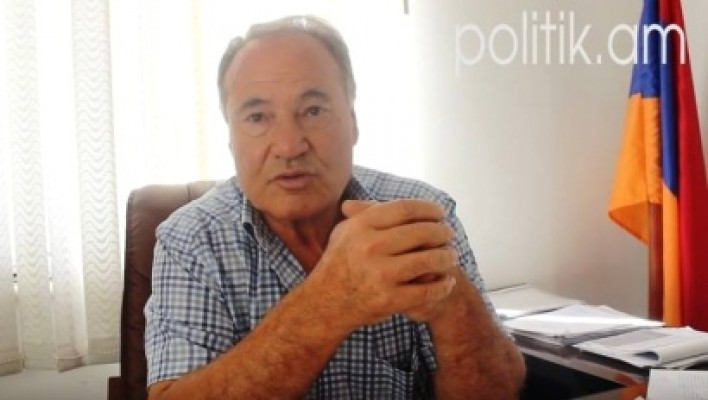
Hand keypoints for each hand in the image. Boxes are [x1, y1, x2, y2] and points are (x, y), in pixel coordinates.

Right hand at [307, 199, 458, 329]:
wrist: (324, 304)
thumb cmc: (338, 263)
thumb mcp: (344, 232)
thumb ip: (366, 214)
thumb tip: (387, 198)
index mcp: (362, 226)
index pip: (406, 209)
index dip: (429, 209)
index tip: (440, 212)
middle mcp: (371, 246)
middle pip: (422, 232)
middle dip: (442, 232)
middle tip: (449, 234)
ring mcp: (381, 274)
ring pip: (429, 259)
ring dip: (446, 257)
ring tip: (451, 256)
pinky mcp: (389, 299)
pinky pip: (427, 290)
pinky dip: (443, 285)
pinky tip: (447, 281)